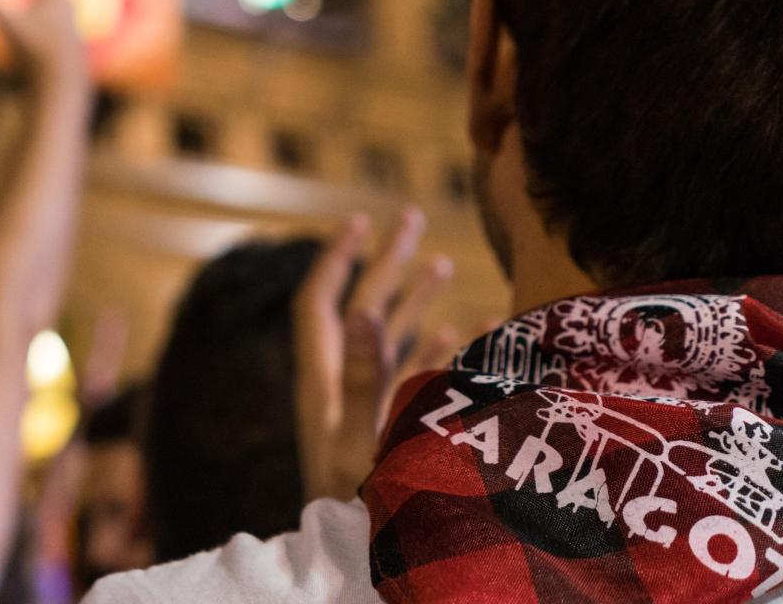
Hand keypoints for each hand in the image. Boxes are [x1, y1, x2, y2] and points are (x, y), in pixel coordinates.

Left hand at [293, 208, 454, 503]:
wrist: (358, 566)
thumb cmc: (356, 514)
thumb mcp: (359, 445)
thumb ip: (364, 379)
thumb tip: (366, 313)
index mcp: (324, 384)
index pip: (320, 305)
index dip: (337, 259)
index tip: (359, 221)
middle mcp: (341, 389)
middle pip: (361, 308)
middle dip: (385, 262)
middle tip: (411, 217)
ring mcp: (366, 409)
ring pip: (390, 339)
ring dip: (414, 298)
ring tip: (441, 262)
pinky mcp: (391, 430)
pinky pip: (414, 377)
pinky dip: (437, 347)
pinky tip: (462, 329)